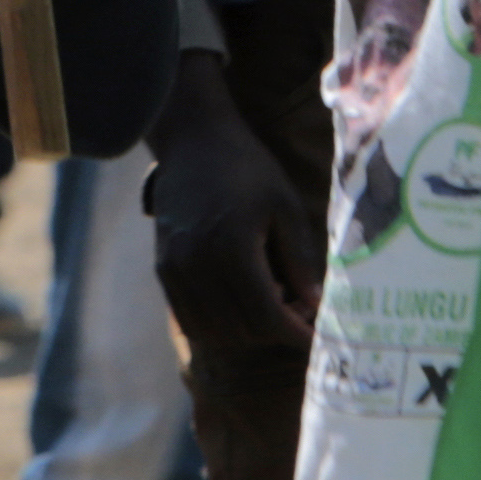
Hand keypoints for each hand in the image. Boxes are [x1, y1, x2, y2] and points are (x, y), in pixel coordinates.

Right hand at [143, 53, 314, 350]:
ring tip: (270, 305)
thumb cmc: (248, 168)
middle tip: (298, 312)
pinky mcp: (163, 268)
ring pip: (215, 331)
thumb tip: (314, 305)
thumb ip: (300, 258)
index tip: (316, 339)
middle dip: (276, 331)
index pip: (267, 317)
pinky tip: (239, 304)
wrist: (194, 140)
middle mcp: (198, 265)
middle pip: (243, 330)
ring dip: (247, 332)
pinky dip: (218, 326)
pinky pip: (190, 319)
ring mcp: (176, 269)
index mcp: (233, 249)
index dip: (295, 334)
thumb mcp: (285, 205)